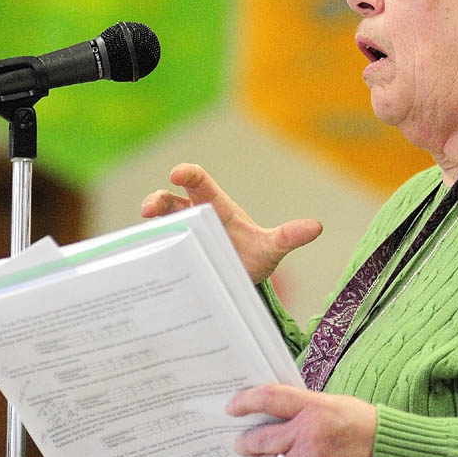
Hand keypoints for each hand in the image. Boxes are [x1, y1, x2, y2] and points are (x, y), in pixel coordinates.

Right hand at [141, 163, 321, 283]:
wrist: (242, 283)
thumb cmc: (255, 257)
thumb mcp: (272, 248)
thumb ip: (290, 237)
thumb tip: (317, 227)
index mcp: (216, 207)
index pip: (199, 183)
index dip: (188, 174)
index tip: (177, 174)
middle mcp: (194, 218)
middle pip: (170, 201)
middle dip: (158, 201)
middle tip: (149, 209)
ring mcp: (181, 238)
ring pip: (159, 226)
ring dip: (149, 228)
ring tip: (144, 234)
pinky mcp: (173, 258)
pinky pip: (156, 253)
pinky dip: (147, 254)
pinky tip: (140, 265)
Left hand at [227, 384, 376, 456]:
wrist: (383, 449)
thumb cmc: (358, 423)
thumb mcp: (330, 403)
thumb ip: (302, 407)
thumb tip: (271, 411)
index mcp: (314, 406)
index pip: (270, 398)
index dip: (245, 401)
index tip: (232, 406)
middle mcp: (308, 433)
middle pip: (262, 437)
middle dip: (246, 441)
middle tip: (240, 441)